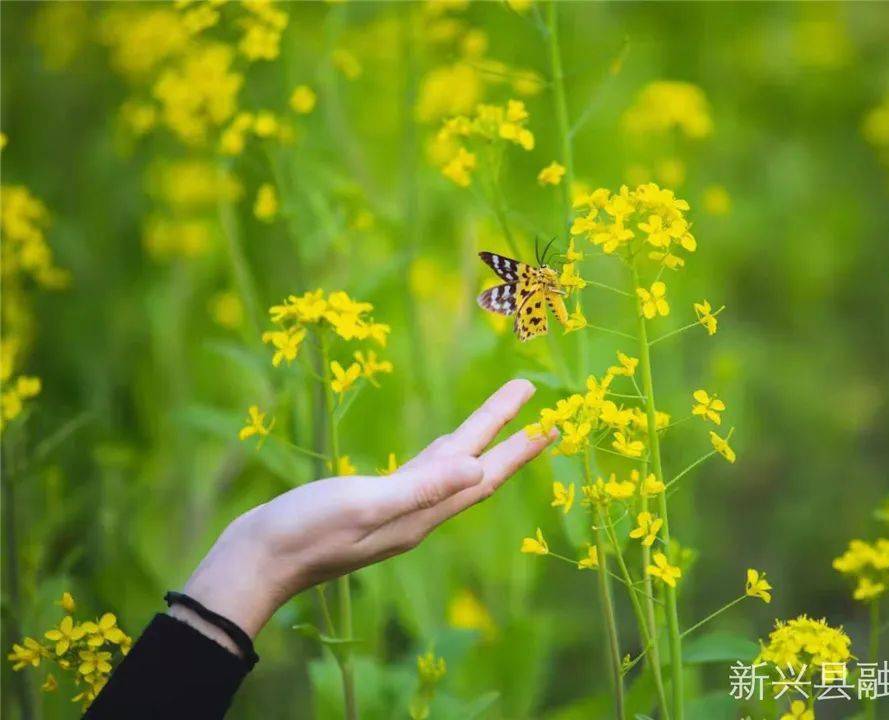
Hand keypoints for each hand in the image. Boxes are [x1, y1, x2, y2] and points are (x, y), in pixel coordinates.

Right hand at [173, 379, 552, 648]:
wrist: (256, 561)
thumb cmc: (304, 531)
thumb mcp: (365, 504)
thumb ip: (421, 488)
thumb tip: (479, 469)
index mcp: (422, 513)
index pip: (483, 476)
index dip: (518, 450)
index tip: (551, 423)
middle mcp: (417, 514)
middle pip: (475, 468)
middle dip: (507, 435)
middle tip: (539, 405)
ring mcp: (395, 511)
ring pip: (449, 469)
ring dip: (478, 441)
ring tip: (501, 419)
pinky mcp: (371, 504)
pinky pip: (421, 474)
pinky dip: (439, 456)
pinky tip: (440, 451)